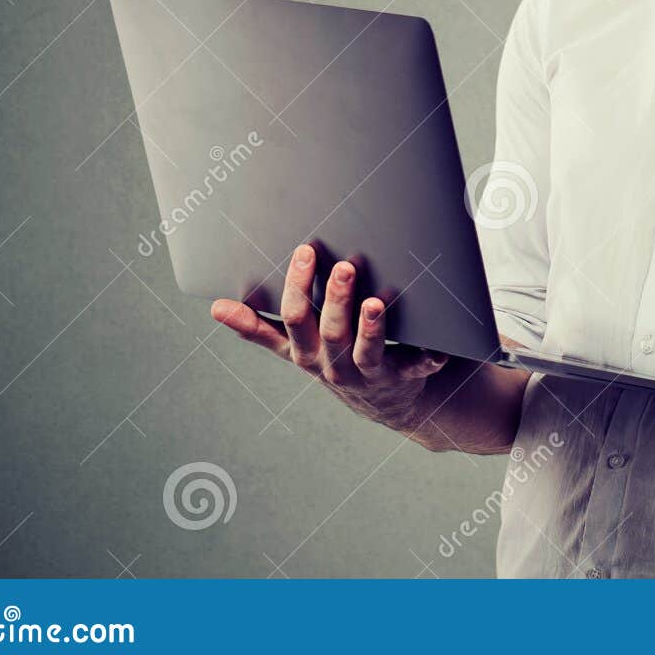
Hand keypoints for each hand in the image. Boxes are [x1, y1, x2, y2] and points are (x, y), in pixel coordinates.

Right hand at [211, 243, 447, 430]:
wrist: (384, 402)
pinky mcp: (405, 377)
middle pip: (331, 332)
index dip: (297, 288)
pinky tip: (439, 346)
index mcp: (307, 352)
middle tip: (343, 267)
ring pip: (367, 351)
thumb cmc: (333, 361)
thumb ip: (258, 329)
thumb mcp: (294, 349)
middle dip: (335, 300)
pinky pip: (418, 367)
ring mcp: (370, 372)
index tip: (303, 252)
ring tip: (376, 303)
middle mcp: (335, 364)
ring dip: (372, 328)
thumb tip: (215, 308)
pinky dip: (428, 358)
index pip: (295, 320)